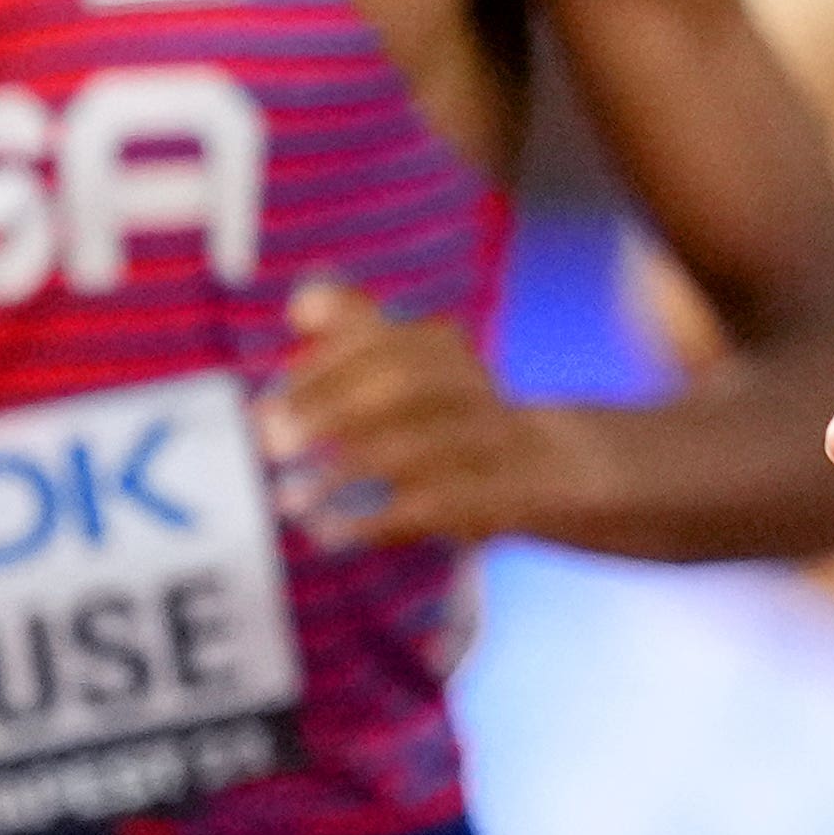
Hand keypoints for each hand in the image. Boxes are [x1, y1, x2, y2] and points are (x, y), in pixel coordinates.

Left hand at [261, 283, 594, 547]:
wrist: (564, 469)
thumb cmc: (461, 420)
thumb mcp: (418, 373)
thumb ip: (361, 333)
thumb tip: (303, 301)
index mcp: (452, 353)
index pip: (388, 343)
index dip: (325, 368)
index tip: (269, 400)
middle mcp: (477, 390)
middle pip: (406, 385)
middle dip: (332, 411)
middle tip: (272, 443)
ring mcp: (497, 444)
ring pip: (421, 446)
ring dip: (346, 471)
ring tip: (289, 499)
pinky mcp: (506, 499)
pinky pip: (439, 505)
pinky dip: (379, 520)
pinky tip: (332, 533)